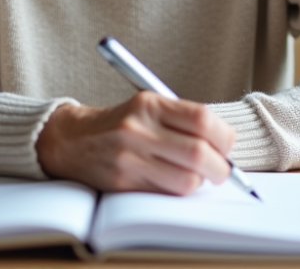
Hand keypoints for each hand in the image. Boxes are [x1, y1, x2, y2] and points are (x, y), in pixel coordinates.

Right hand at [36, 91, 234, 194]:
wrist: (72, 140)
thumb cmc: (120, 123)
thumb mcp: (148, 106)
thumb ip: (183, 119)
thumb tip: (226, 144)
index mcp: (149, 104)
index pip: (202, 119)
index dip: (224, 136)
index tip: (227, 144)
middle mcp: (138, 129)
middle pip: (199, 154)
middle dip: (220, 167)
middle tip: (222, 170)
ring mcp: (129, 158)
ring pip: (187, 180)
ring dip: (199, 182)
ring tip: (195, 175)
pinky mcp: (123, 183)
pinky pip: (166, 194)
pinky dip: (178, 190)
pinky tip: (173, 181)